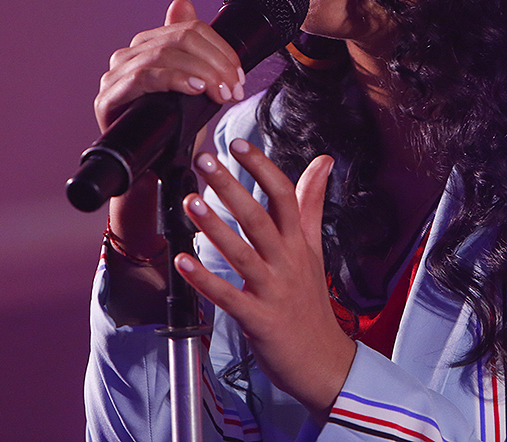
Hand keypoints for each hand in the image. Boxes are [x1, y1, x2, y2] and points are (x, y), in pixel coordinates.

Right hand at [95, 0, 245, 133]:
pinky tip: (194, 89)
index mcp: (150, 45)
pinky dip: (174, 80)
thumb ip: (191, 47)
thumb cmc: (170, 125)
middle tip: (234, 89)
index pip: (192, 29)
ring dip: (202, 73)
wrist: (148, 164)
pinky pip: (144, 76)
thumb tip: (182, 3)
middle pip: (181, 39)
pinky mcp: (109, 97)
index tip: (239, 76)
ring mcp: (116, 74)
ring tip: (221, 94)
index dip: (221, 49)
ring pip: (165, 55)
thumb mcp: (191, 84)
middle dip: (216, 63)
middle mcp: (130, 54)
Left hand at [176, 140, 356, 423]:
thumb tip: (322, 161)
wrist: (323, 362)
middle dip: (232, 187)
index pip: (284, 196)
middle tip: (206, 161)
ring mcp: (273, 291)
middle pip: (259, 218)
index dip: (262, 168)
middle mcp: (287, 262)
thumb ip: (311, 203)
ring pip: (243, 253)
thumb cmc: (311, 302)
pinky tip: (183, 260)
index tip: (239, 145)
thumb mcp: (314, 248)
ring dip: (215, 227)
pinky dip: (204, 279)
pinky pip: (228, 296)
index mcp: (299, 243)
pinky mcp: (258, 320)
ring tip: (191, 201)